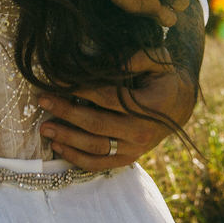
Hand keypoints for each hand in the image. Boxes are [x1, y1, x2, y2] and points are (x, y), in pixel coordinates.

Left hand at [37, 51, 196, 170]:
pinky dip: (77, 158)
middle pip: (96, 124)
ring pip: (95, 148)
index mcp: (147, 107)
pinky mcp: (128, 158)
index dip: (80, 88)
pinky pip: (100, 164)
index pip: (107, 97)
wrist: (181, 105)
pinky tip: (58, 148)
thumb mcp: (158, 60)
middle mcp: (140, 132)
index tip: (56, 79)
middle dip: (66, 112)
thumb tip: (110, 61)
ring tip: (44, 127)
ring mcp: (134, 149)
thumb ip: (136, 58)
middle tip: (42, 100)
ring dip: (67, 138)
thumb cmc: (165, 77)